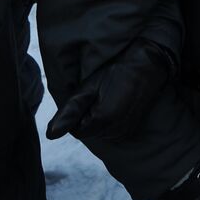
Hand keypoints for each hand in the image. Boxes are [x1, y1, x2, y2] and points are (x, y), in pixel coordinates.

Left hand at [46, 38, 173, 140]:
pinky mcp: (133, 128)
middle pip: (89, 132)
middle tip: (99, 94)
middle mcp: (115, 131)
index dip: (77, 113)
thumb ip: (69, 112)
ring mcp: (126, 130)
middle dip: (88, 116)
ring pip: (101, 132)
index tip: (87, 96)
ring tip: (109, 96)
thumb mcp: (88, 87)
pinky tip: (117, 102)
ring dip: (99, 118)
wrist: (149, 64)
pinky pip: (113, 131)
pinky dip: (110, 120)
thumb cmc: (117, 71)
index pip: (76, 130)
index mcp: (102, 121)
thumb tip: (50, 135)